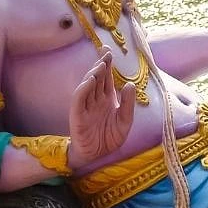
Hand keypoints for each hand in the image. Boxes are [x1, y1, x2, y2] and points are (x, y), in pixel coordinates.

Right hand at [68, 47, 137, 168]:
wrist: (97, 156)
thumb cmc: (109, 139)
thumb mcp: (125, 122)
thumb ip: (127, 104)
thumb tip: (130, 84)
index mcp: (106, 99)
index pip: (106, 78)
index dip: (107, 65)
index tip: (109, 51)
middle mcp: (95, 100)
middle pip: (96, 78)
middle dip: (100, 64)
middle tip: (106, 51)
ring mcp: (86, 107)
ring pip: (87, 86)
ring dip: (93, 74)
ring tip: (101, 65)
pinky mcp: (77, 116)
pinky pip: (79, 100)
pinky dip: (83, 89)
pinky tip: (90, 80)